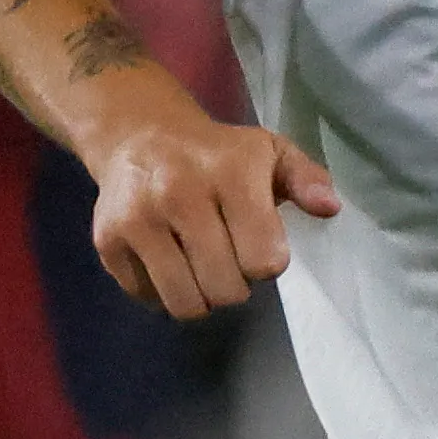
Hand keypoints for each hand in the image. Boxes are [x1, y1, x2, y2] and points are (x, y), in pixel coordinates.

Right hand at [87, 107, 340, 319]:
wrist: (138, 135)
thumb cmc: (216, 152)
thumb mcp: (270, 152)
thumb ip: (306, 179)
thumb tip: (329, 207)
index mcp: (229, 173)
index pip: (263, 261)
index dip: (267, 261)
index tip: (258, 242)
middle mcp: (179, 194)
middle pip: (226, 290)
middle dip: (235, 285)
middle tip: (228, 258)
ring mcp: (138, 220)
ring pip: (185, 303)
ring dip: (200, 296)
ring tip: (200, 266)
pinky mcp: (108, 241)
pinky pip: (148, 299)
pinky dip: (162, 291)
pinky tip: (166, 259)